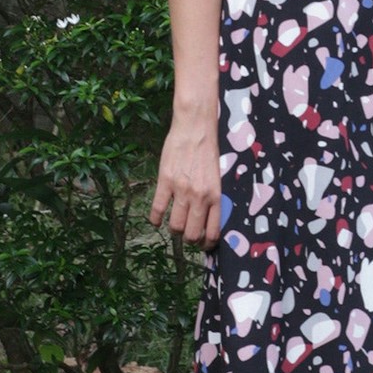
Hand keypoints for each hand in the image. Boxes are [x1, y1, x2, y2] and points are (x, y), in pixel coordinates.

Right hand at [149, 115, 222, 246]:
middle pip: (192, 234)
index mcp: (215, 196)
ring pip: (175, 226)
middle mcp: (199, 197)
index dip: (207, 243)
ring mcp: (181, 190)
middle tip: (188, 235)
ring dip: (174, 229)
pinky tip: (156, 220)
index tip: (204, 244)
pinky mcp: (165, 182)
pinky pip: (157, 209)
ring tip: (174, 224)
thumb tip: (207, 218)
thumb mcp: (217, 177)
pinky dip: (155, 219)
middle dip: (190, 239)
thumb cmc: (207, 151)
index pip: (212, 231)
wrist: (195, 128)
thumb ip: (212, 197)